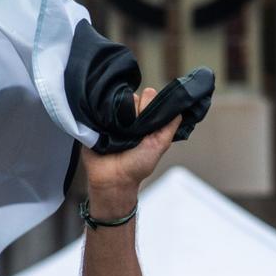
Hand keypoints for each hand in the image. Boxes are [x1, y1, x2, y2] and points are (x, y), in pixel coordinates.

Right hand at [79, 87, 183, 211]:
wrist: (112, 179)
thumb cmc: (136, 166)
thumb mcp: (159, 146)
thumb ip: (169, 128)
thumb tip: (178, 109)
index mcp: (144, 120)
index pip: (148, 97)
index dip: (148, 105)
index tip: (146, 119)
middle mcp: (129, 116)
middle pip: (132, 96)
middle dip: (134, 109)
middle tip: (131, 129)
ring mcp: (112, 116)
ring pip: (116, 99)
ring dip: (117, 110)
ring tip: (117, 129)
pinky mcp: (96, 119)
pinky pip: (99, 105)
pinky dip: (102, 110)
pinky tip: (105, 122)